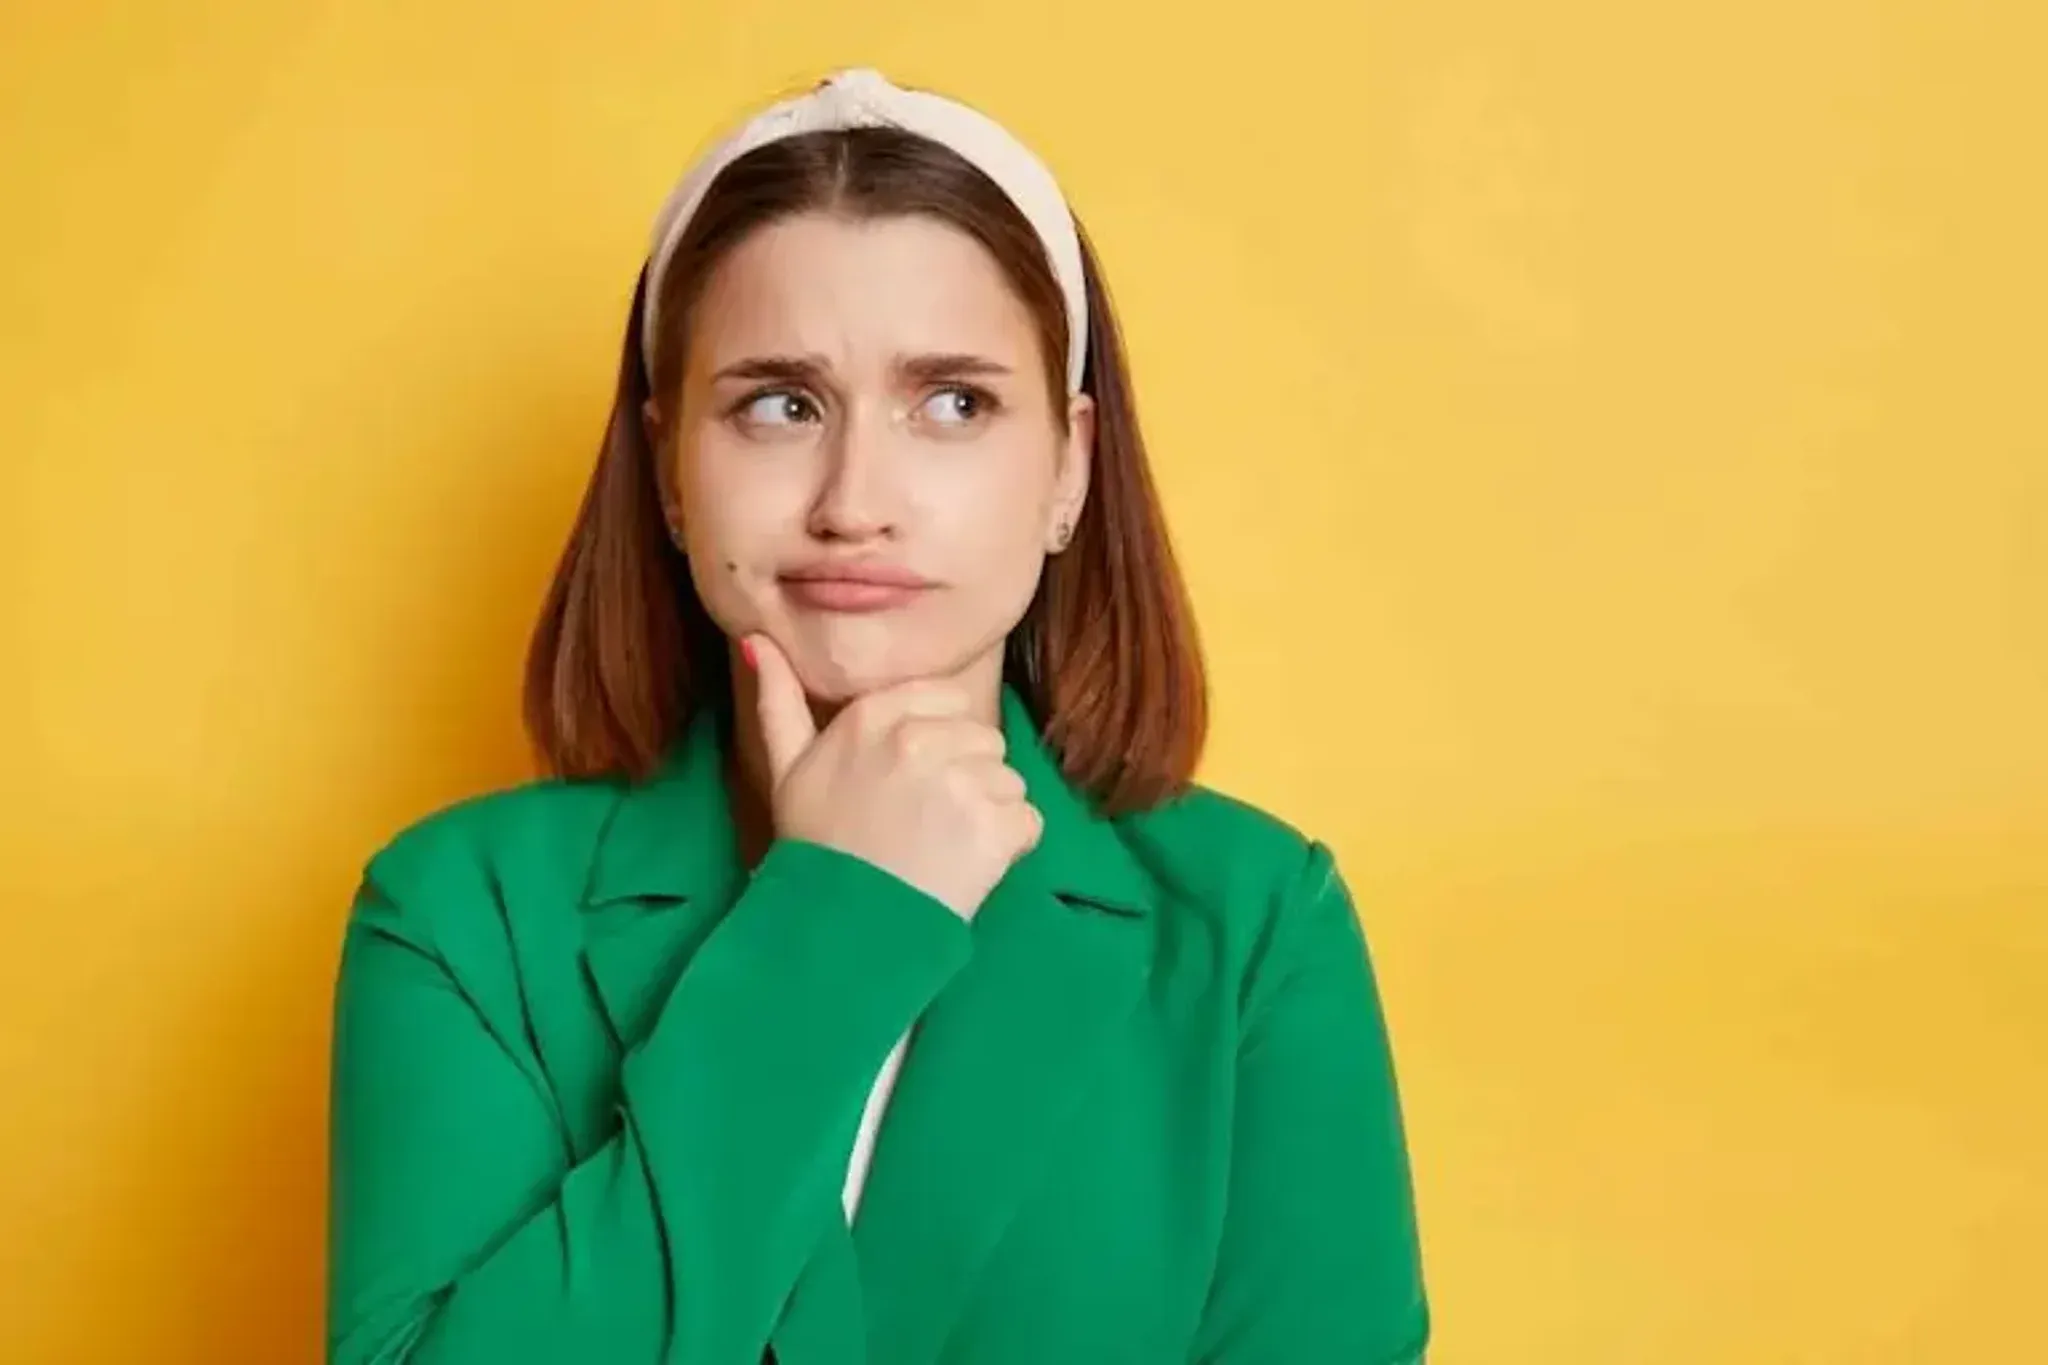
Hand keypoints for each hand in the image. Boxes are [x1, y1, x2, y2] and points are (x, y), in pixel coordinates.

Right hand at [746, 634, 1040, 919]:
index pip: (946, 700)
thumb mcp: (786, 768)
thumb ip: (778, 699)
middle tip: (923, 823)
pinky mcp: (994, 827)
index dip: (937, 742)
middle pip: (983, 739)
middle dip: (965, 777)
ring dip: (987, 815)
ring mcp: (960, 782)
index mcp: (874, 715)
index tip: (910, 782)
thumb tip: (754, 638)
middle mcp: (920, 738)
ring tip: (941, 848)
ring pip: (1008, 781)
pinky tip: (966, 868)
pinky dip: (1008, 849)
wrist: (839, 930)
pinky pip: (1027, 822)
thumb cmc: (815, 849)